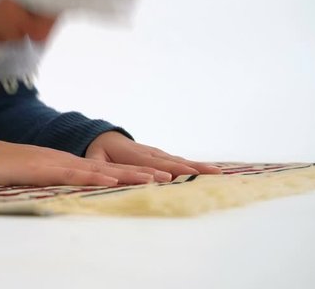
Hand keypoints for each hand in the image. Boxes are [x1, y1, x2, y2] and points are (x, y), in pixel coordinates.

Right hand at [0, 140, 173, 185]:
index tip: (159, 178)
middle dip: (142, 172)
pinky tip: (112, 181)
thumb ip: (58, 181)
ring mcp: (58, 163)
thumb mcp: (40, 177)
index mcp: (70, 164)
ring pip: (99, 170)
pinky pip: (73, 174)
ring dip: (129, 175)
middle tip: (172, 176)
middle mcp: (69, 161)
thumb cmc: (9, 169)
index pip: (106, 170)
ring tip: (155, 179)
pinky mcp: (44, 170)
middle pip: (111, 168)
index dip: (133, 173)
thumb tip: (76, 191)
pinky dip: (94, 178)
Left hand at [85, 131, 221, 178]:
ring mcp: (158, 155)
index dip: (168, 170)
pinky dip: (196, 167)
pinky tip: (211, 173)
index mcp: (135, 156)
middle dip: (193, 168)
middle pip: (174, 162)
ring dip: (199, 168)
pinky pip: (181, 162)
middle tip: (213, 174)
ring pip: (181, 161)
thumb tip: (103, 176)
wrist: (104, 138)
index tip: (182, 174)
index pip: (154, 164)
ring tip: (219, 173)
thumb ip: (99, 168)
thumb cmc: (98, 152)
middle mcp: (150, 154)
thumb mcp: (95, 159)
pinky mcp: (162, 157)